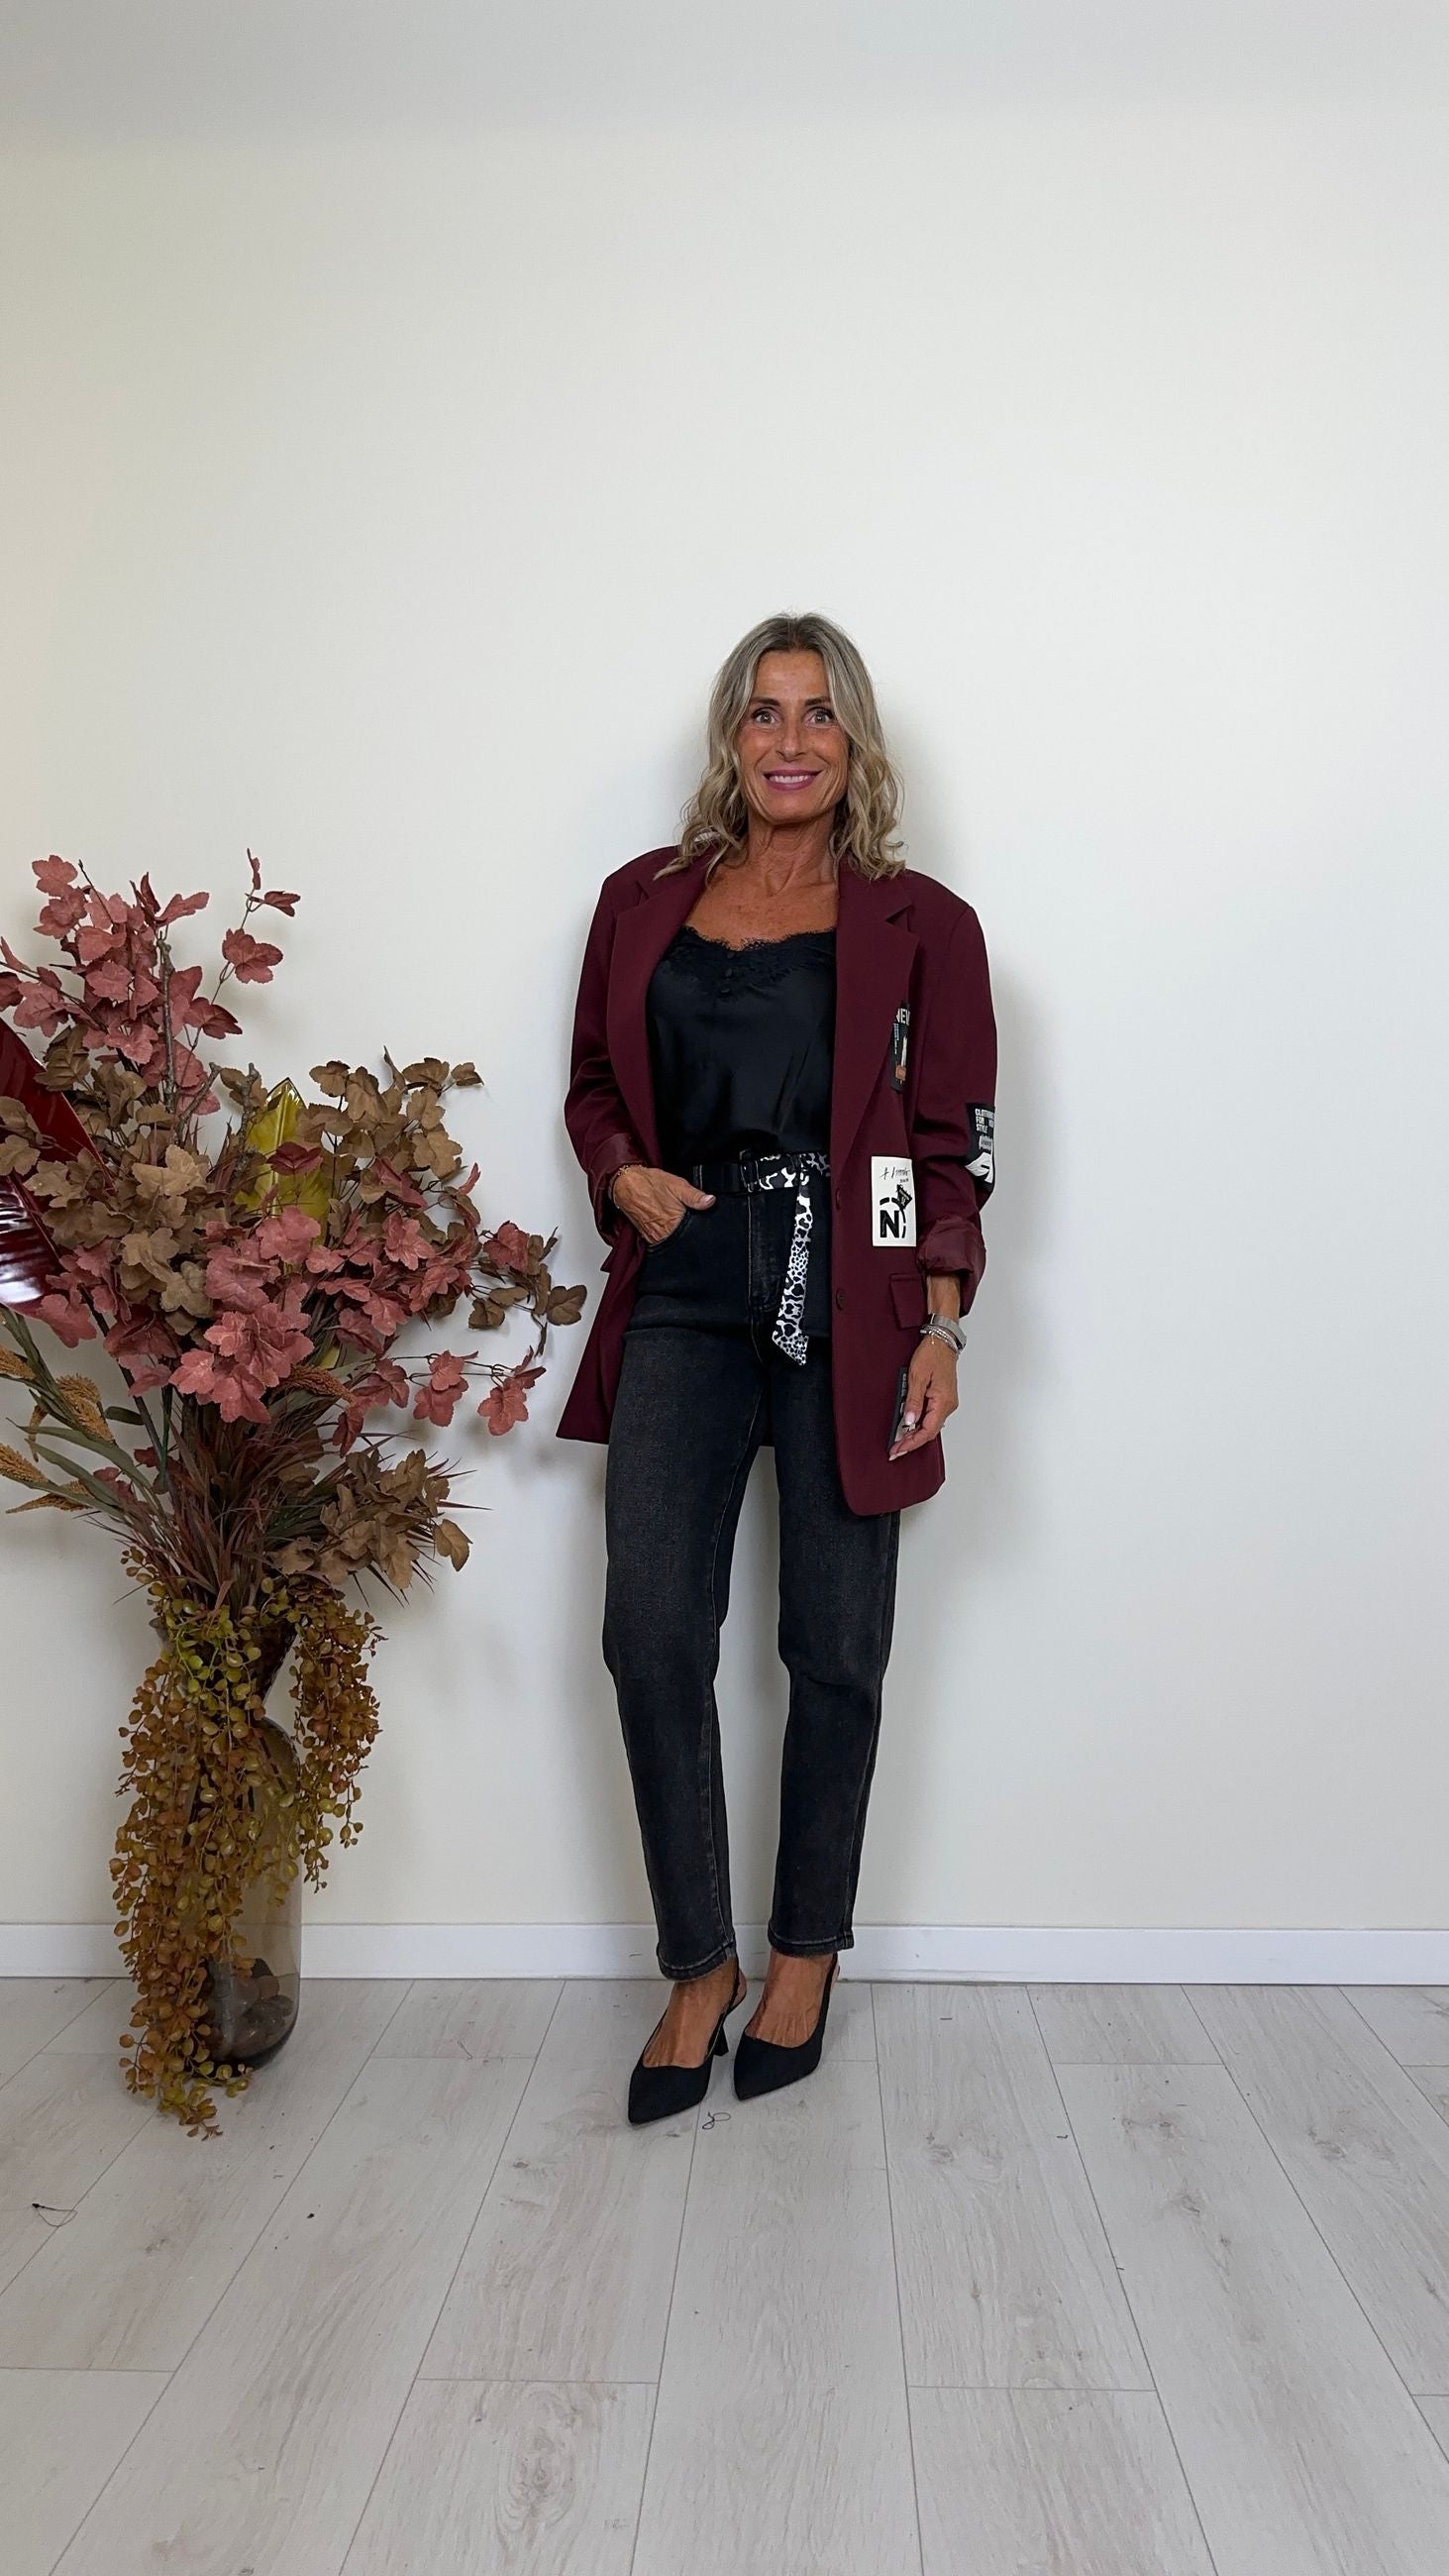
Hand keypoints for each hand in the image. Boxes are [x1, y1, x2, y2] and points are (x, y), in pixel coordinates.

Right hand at [610, 1163, 715, 1244]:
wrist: (625, 1183)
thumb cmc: (650, 1183)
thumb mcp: (677, 1185)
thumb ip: (695, 1196)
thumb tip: (710, 1201)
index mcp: (673, 1223)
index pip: (693, 1237)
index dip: (700, 1233)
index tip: (706, 1230)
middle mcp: (662, 1234)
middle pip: (683, 1243)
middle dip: (690, 1237)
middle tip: (693, 1226)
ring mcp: (653, 1237)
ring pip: (672, 1244)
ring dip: (678, 1238)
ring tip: (679, 1225)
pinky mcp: (647, 1237)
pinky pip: (660, 1242)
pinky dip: (666, 1237)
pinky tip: (669, 1228)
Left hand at [888, 1333, 958, 1460]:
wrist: (942, 1340)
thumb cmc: (932, 1354)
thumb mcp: (917, 1377)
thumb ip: (912, 1401)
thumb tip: (908, 1422)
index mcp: (943, 1401)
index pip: (927, 1431)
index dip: (911, 1443)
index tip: (898, 1449)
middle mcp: (948, 1405)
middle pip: (929, 1431)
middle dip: (911, 1442)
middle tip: (895, 1450)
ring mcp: (946, 1402)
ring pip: (930, 1425)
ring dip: (915, 1434)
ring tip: (899, 1441)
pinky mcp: (943, 1398)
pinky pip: (931, 1417)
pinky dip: (919, 1424)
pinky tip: (909, 1427)